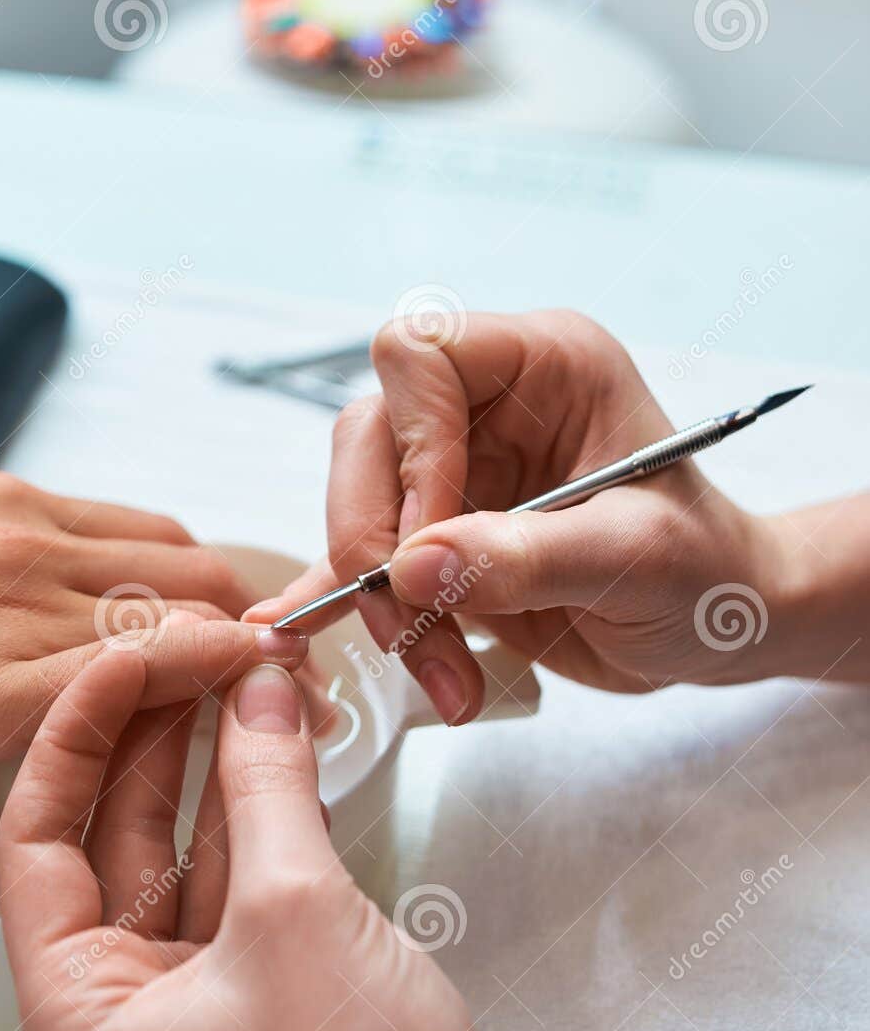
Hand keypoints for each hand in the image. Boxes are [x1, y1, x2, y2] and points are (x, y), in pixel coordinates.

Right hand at [0, 472, 329, 806]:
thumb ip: (2, 562)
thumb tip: (67, 586)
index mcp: (8, 505)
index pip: (163, 537)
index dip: (223, 588)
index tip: (255, 628)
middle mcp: (23, 543)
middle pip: (194, 570)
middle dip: (254, 622)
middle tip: (289, 676)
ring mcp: (9, 611)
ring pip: (179, 616)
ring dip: (245, 660)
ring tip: (287, 706)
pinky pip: (130, 674)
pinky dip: (198, 679)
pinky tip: (234, 701)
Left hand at [0, 623, 681, 1030]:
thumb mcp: (294, 912)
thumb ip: (266, 781)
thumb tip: (257, 681)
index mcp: (74, 1012)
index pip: (34, 834)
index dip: (79, 728)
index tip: (133, 649)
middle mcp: (118, 1005)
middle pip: (109, 830)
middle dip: (157, 729)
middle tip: (204, 642)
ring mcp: (192, 995)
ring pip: (182, 842)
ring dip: (217, 756)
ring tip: (246, 664)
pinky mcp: (263, 984)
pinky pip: (240, 869)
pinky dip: (262, 803)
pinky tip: (281, 734)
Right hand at [253, 310, 785, 709]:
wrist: (717, 628)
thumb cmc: (706, 571)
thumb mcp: (636, 560)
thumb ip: (526, 558)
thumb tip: (410, 566)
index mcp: (543, 365)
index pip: (422, 355)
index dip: (413, 446)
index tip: (436, 539)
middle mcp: (488, 404)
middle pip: (369, 437)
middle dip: (379, 545)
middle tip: (417, 627)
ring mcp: (455, 467)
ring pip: (358, 507)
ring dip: (383, 602)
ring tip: (447, 675)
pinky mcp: (435, 533)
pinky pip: (364, 557)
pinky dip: (350, 607)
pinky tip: (313, 638)